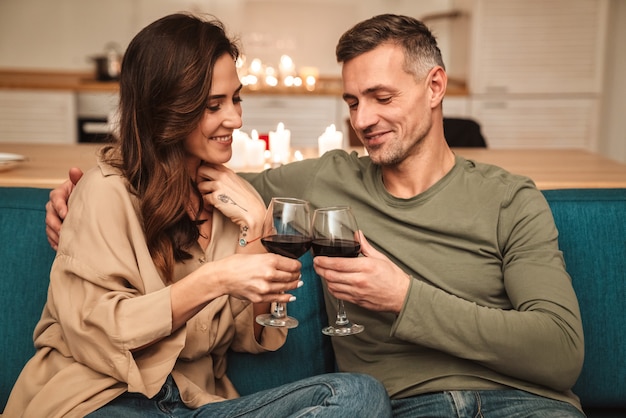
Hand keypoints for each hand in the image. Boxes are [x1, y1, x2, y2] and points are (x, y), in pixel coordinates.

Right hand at [45, 168, 83, 249]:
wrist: (89, 203)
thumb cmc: (85, 193)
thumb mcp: (82, 185)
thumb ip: (78, 178)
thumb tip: (74, 170)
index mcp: (60, 193)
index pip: (55, 198)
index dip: (60, 206)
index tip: (66, 214)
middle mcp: (54, 205)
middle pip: (50, 215)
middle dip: (56, 224)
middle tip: (63, 231)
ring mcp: (53, 218)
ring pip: (49, 227)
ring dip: (55, 234)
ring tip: (63, 241)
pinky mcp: (54, 228)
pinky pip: (51, 236)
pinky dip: (55, 242)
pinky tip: (61, 247)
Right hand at [171, 252, 302, 330]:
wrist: (222, 276)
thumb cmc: (236, 264)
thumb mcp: (256, 255)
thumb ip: (271, 261)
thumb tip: (285, 265)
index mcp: (269, 261)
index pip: (293, 265)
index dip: (298, 266)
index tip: (298, 267)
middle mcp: (269, 274)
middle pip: (292, 276)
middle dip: (297, 276)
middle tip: (298, 275)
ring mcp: (265, 288)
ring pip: (287, 287)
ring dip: (294, 285)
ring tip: (297, 283)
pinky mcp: (260, 298)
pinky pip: (278, 299)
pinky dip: (287, 297)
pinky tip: (291, 296)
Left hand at [195, 163, 265, 231]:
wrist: (252, 212)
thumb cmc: (247, 200)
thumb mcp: (238, 182)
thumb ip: (227, 177)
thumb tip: (217, 175)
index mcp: (228, 171)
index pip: (210, 163)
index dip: (206, 171)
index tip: (207, 179)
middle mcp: (222, 176)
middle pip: (201, 170)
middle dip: (200, 179)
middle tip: (205, 188)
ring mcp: (218, 186)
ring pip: (200, 185)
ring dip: (203, 193)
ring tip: (211, 199)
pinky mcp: (215, 197)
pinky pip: (204, 198)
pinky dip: (207, 204)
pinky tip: (214, 207)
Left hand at [313, 231, 410, 313]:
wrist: (402, 296)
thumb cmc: (393, 277)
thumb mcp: (380, 257)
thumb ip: (364, 246)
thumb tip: (356, 234)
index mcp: (365, 267)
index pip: (337, 263)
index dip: (323, 261)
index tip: (316, 258)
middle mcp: (359, 280)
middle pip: (331, 275)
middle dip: (319, 269)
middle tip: (315, 264)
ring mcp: (357, 292)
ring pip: (332, 286)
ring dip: (324, 279)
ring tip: (322, 272)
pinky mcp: (356, 301)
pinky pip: (338, 295)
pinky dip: (332, 288)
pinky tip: (332, 283)